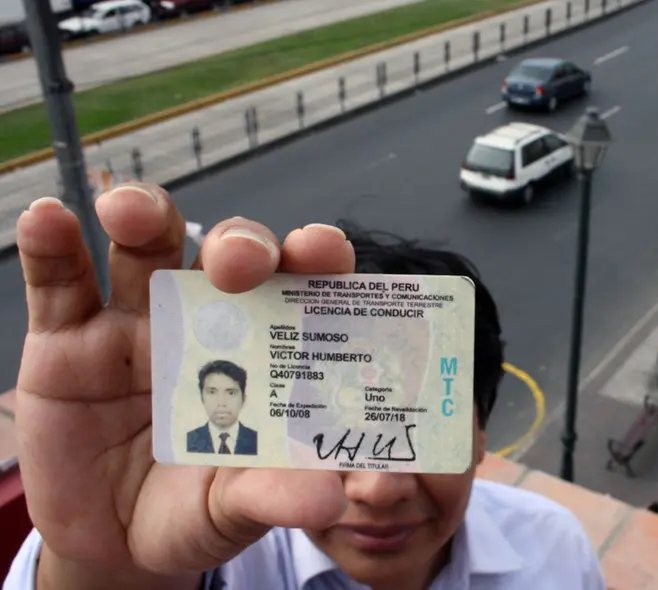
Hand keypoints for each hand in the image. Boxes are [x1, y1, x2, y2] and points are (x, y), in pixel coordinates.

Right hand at [16, 184, 352, 577]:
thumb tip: (327, 498)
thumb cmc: (195, 511)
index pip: (300, 285)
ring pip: (144, 247)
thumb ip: (274, 495)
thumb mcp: (234, 509)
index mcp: (263, 348)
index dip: (315, 257)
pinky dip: (50, 246)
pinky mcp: (66, 338)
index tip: (324, 250)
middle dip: (238, 243)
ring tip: (131, 211)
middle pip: (227, 254)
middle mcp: (207, 319)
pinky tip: (47, 219)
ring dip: (144, 214)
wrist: (110, 544)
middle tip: (240, 261)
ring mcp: (135, 321)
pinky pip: (57, 282)